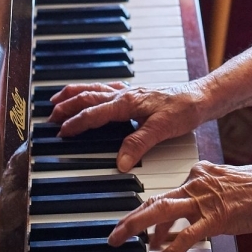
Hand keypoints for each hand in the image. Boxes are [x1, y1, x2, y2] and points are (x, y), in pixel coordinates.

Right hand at [49, 80, 205, 170]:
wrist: (201, 97)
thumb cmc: (184, 110)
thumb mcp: (161, 129)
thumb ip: (138, 144)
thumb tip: (120, 162)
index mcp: (128, 102)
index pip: (94, 113)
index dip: (76, 123)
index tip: (60, 131)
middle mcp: (126, 94)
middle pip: (89, 96)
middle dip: (67, 105)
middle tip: (50, 115)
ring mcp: (131, 92)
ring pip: (95, 89)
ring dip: (75, 93)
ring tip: (58, 98)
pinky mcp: (137, 94)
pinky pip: (107, 89)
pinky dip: (92, 91)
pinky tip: (92, 94)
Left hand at [108, 160, 251, 251]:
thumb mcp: (225, 186)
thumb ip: (204, 198)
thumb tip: (188, 218)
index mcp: (199, 173)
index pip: (166, 194)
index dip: (152, 215)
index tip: (146, 231)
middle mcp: (196, 183)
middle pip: (154, 200)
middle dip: (131, 218)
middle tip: (114, 235)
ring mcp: (204, 200)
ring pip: (161, 212)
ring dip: (137, 228)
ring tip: (121, 242)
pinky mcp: (215, 218)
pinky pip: (186, 236)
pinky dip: (171, 250)